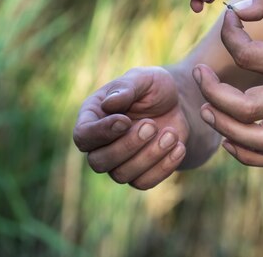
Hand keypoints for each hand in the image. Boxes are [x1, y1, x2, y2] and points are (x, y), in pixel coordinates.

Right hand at [73, 67, 189, 189]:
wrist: (178, 104)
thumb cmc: (154, 88)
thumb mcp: (143, 79)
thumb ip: (126, 88)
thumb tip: (108, 104)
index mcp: (93, 117)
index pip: (83, 136)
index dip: (101, 133)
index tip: (126, 120)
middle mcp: (101, 144)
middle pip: (99, 162)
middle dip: (127, 146)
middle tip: (152, 125)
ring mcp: (119, 162)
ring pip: (121, 175)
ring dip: (149, 156)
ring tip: (171, 134)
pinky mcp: (140, 173)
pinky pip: (143, 183)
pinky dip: (163, 167)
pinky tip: (179, 146)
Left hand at [193, 0, 262, 165]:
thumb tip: (237, 10)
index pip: (248, 56)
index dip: (229, 34)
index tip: (230, 19)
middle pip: (245, 108)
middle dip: (212, 91)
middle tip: (200, 73)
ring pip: (256, 139)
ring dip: (223, 127)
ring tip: (207, 108)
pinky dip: (246, 153)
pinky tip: (229, 138)